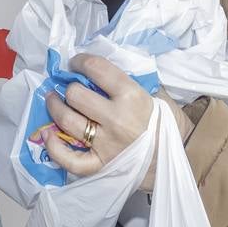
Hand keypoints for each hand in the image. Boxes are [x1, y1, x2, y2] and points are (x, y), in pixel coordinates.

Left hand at [42, 54, 182, 190]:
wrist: (178, 156)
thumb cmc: (164, 120)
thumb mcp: (153, 91)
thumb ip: (126, 80)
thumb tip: (94, 69)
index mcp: (131, 95)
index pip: (96, 68)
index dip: (80, 61)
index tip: (76, 63)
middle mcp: (116, 119)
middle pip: (76, 94)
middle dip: (68, 86)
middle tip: (68, 86)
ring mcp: (106, 144)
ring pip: (68, 121)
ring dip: (55, 107)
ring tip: (53, 100)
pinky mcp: (101, 165)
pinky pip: (71, 160)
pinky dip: (55, 148)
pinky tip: (49, 135)